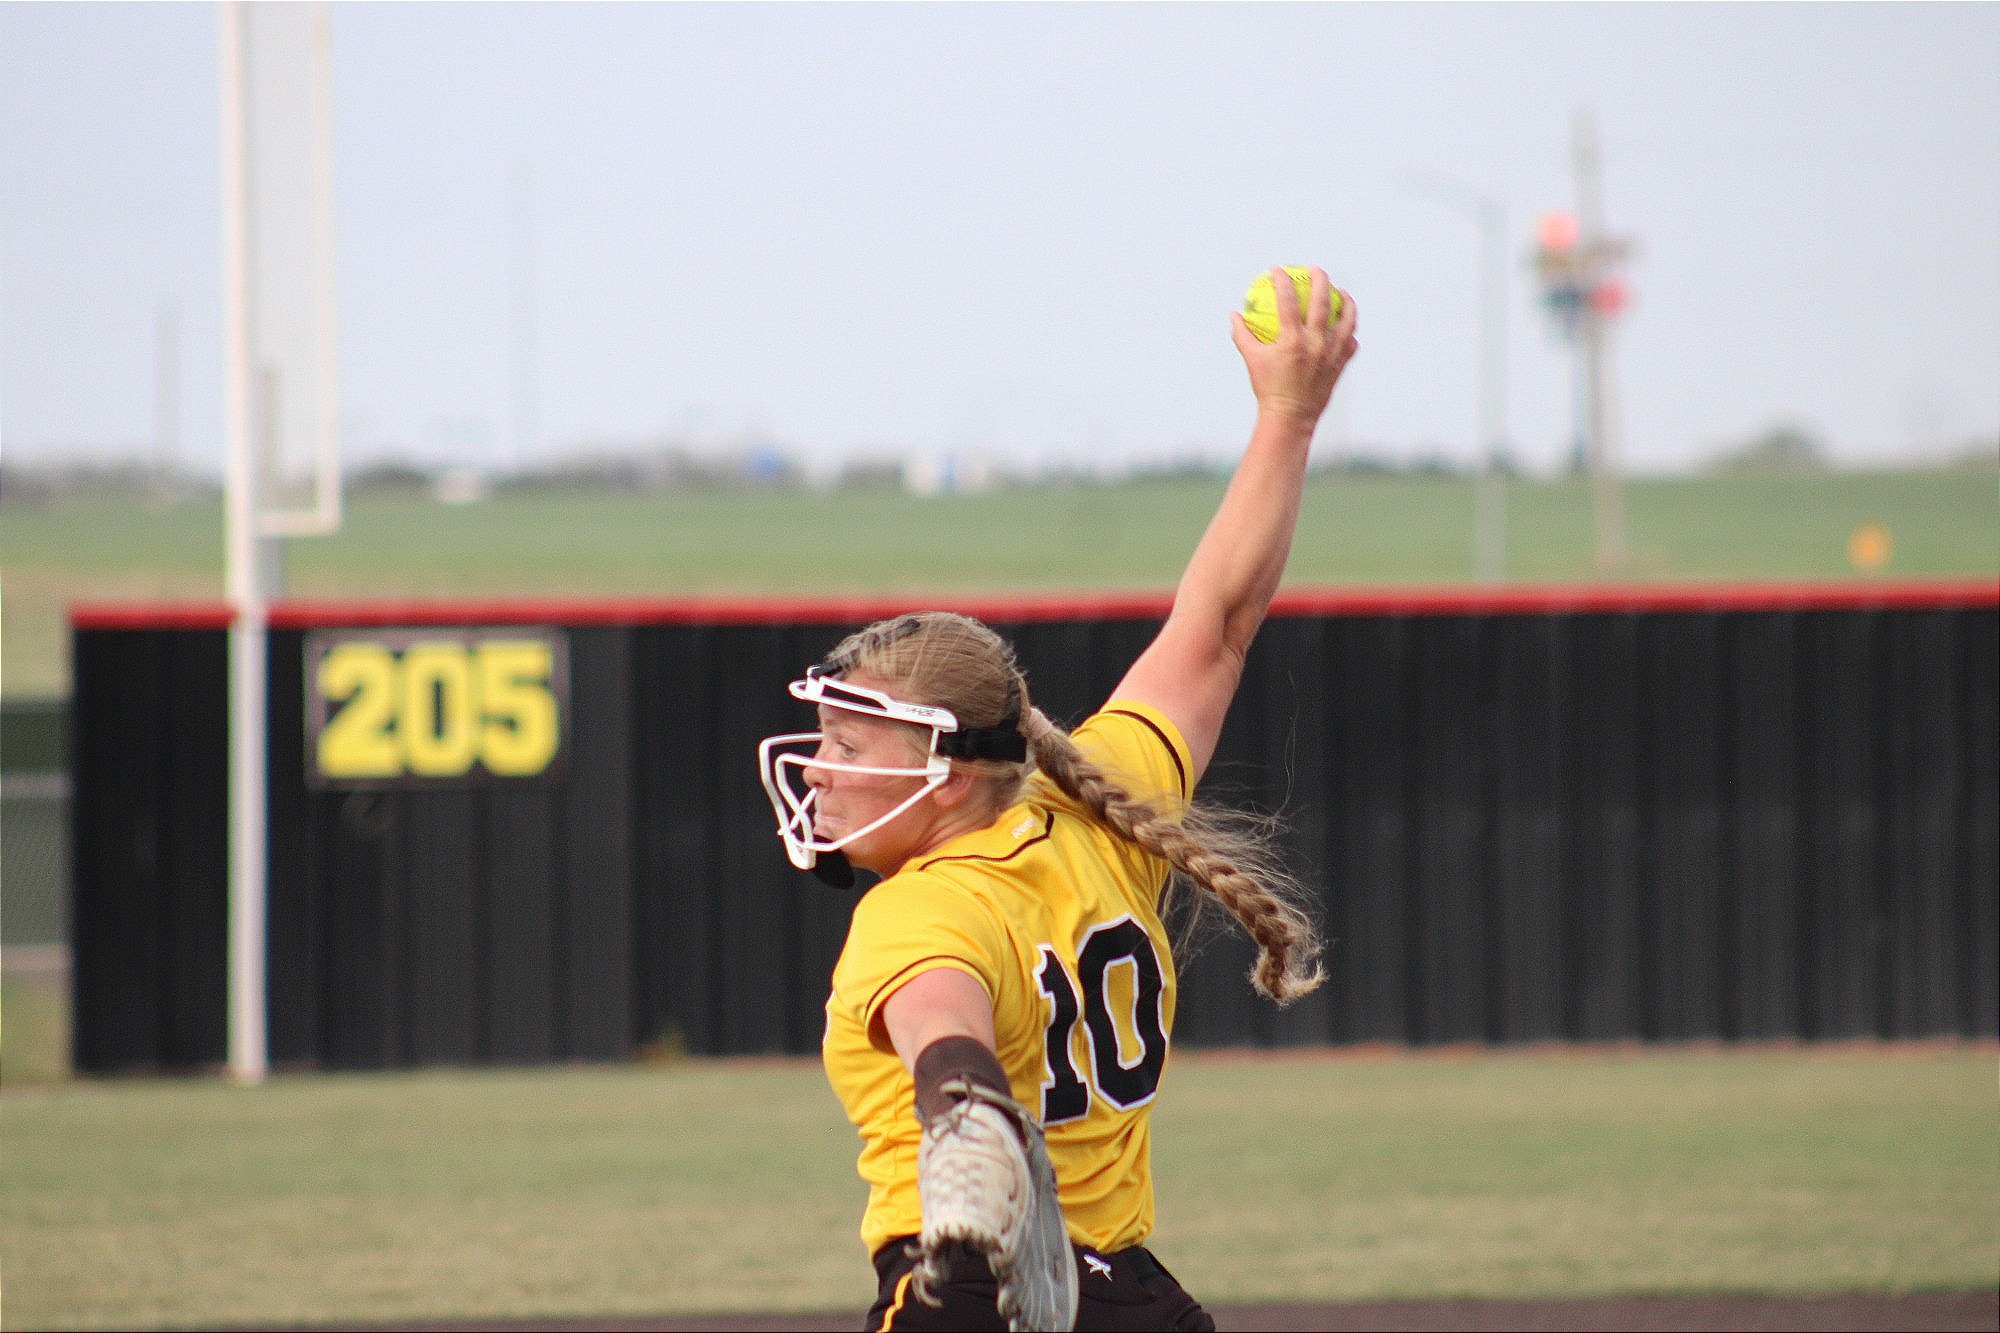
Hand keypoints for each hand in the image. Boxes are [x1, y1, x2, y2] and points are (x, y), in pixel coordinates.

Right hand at [1229, 266, 1357, 427]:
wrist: (1290, 417)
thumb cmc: (1268, 389)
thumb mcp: (1252, 361)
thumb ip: (1242, 335)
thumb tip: (1234, 315)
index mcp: (1292, 341)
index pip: (1287, 301)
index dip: (1281, 281)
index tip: (1278, 270)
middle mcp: (1315, 344)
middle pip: (1323, 303)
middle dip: (1320, 280)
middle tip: (1315, 270)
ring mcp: (1331, 354)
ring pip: (1346, 320)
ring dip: (1346, 302)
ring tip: (1342, 293)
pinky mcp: (1340, 365)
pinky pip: (1350, 343)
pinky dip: (1349, 333)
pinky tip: (1345, 326)